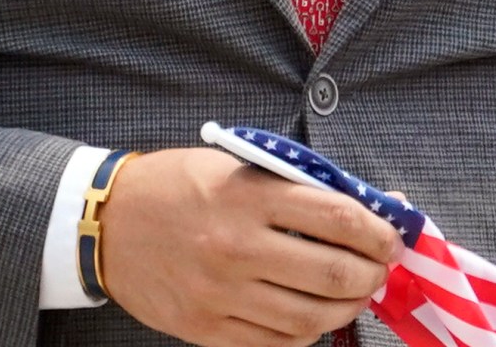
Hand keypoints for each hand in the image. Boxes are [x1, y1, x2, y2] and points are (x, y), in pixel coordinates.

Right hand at [98, 148, 401, 346]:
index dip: (378, 232)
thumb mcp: (235, 165)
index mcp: (246, 196)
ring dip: (347, 308)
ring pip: (311, 318)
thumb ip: (298, 186)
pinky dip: (307, 332)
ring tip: (353, 294)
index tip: (390, 237)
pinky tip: (313, 315)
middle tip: (378, 268)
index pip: (337, 218)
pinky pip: (277, 343)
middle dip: (372, 274)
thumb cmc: (177, 186)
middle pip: (334, 274)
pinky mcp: (207, 330)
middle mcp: (236, 248)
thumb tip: (370, 205)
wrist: (105, 223)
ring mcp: (221, 295)